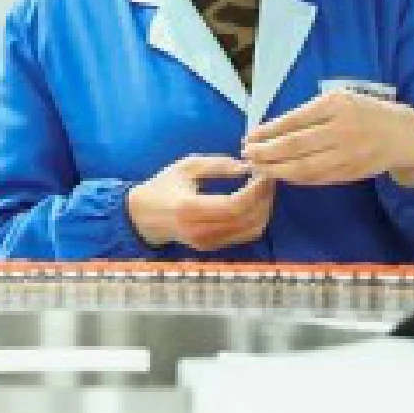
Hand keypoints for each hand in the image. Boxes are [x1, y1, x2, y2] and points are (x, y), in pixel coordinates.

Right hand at [127, 155, 276, 250]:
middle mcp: (200, 231)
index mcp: (189, 208)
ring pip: (252, 230)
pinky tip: (256, 202)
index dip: (256, 190)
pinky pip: (245, 235)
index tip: (264, 173)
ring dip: (265, 209)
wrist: (145, 217)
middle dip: (265, 198)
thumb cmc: (164, 187)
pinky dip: (257, 218)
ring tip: (264, 189)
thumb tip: (246, 167)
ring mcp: (207, 243)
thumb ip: (216, 165)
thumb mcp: (186, 167)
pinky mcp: (213, 247)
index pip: (234, 206)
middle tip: (269, 178)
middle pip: (248, 219)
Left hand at [242, 88, 413, 187]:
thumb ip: (310, 113)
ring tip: (257, 167)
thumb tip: (270, 130)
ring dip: (276, 169)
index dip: (267, 131)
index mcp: (337, 104)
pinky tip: (279, 174)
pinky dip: (294, 178)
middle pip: (294, 146)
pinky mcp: (350, 173)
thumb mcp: (340, 100)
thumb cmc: (363, 112)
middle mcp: (342, 129)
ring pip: (303, 167)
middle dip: (266, 153)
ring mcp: (347, 154)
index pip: (293, 120)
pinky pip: (315, 178)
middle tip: (247, 155)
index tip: (249, 137)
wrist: (402, 135)